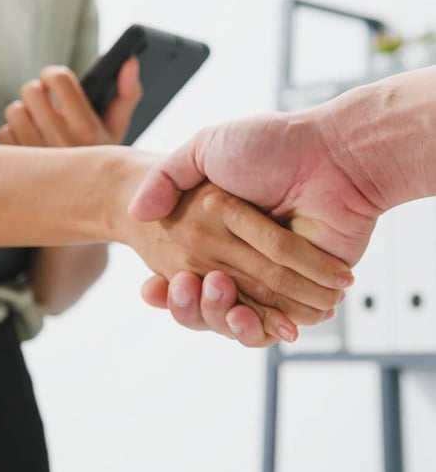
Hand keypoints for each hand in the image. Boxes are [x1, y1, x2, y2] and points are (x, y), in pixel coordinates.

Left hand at [0, 59, 141, 314]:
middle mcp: (63, 145)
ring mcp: (37, 160)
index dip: (52, 74)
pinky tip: (29, 144)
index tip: (54, 80)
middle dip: (37, 93)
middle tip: (44, 102)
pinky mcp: (18, 171)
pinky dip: (13, 134)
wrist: (86, 223)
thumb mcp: (119, 133)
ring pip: (14, 112)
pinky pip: (3, 134)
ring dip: (23, 113)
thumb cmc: (104, 167)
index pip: (57, 79)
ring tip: (38, 125)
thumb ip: (127, 94)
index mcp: (89, 131)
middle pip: (30, 92)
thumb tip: (129, 60)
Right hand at [129, 112, 379, 341]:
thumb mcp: (205, 148)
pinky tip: (243, 318)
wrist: (335, 152)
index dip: (166, 287)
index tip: (152, 288)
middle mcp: (243, 254)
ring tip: (213, 295)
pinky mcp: (307, 288)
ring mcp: (274, 273)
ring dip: (219, 317)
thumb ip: (167, 176)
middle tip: (183, 287)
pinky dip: (259, 327)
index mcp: (218, 229)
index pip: (184, 269)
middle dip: (190, 303)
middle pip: (207, 298)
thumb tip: (136, 212)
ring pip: (237, 314)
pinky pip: (277, 319)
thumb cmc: (271, 144)